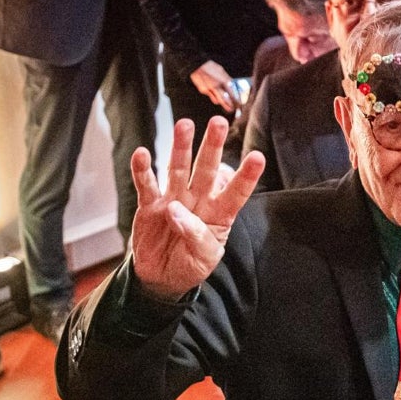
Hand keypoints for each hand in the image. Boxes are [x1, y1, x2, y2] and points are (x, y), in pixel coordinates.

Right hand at [129, 117, 264, 300]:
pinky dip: (143, 170)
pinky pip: (147, 184)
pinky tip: (142, 154)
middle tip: (218, 122)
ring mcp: (174, 199)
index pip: (236, 192)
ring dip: (180, 147)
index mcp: (220, 214)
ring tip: (184, 125)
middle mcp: (199, 200)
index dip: (246, 176)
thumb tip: (175, 210)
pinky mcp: (150, 205)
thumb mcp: (204, 258)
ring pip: (178, 168)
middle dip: (212, 146)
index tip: (258, 157)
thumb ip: (197, 236)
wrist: (162, 276)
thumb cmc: (190, 265)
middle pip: (206, 169)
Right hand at [190, 61, 239, 113]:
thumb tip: (233, 86)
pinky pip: (210, 96)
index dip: (236, 102)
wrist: (196, 65)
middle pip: (225, 101)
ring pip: (217, 101)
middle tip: (232, 109)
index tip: (239, 105)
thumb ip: (227, 80)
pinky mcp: (203, 90)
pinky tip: (215, 94)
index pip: (233, 95)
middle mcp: (217, 86)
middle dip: (230, 107)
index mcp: (224, 81)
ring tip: (225, 104)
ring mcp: (209, 89)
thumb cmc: (209, 66)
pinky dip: (214, 96)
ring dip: (221, 103)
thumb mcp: (222, 71)